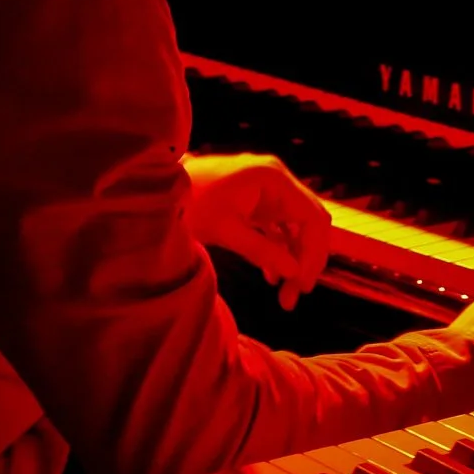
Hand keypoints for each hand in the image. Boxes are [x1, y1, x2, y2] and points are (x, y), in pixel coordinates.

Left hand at [185, 154, 331, 309]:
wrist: (159, 190)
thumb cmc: (189, 203)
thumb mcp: (225, 230)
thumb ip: (262, 251)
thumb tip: (294, 273)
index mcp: (274, 179)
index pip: (312, 217)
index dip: (314, 252)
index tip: (303, 283)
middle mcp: (277, 181)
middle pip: (309, 223)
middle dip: (305, 260)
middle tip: (296, 294)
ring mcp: (268, 191)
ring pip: (296, 229)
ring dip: (293, 259)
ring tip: (284, 295)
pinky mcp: (257, 202)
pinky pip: (279, 229)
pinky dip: (278, 251)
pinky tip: (271, 277)